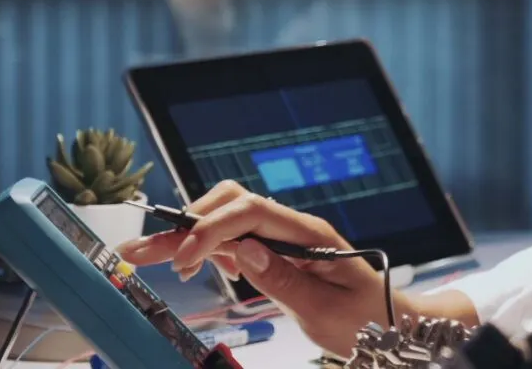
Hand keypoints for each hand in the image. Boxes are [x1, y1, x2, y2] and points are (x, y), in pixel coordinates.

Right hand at [116, 180, 408, 355]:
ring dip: (187, 236)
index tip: (185, 260)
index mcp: (311, 234)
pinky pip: (233, 240)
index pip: (252, 212)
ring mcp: (282, 239)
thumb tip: (243, 250)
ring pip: (226, 222)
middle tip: (141, 250)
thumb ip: (283, 280)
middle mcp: (293, 228)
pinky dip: (205, 249)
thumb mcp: (326, 310)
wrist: (389, 324)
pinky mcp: (274, 254)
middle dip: (185, 225)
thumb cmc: (366, 319)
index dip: (212, 230)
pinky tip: (188, 266)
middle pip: (231, 206)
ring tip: (148, 256)